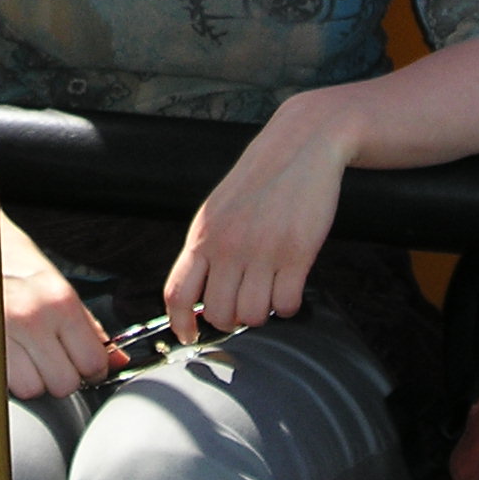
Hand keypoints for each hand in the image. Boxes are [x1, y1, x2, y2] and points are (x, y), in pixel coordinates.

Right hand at [0, 218, 116, 398]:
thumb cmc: (8, 260)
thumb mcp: (54, 284)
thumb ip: (87, 325)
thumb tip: (115, 358)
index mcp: (59, 298)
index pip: (93, 361)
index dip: (90, 368)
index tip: (83, 363)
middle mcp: (33, 316)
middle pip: (65, 383)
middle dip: (60, 374)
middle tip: (49, 353)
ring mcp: (3, 332)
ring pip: (35, 390)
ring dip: (32, 378)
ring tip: (23, 350)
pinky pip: (5, 386)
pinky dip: (7, 377)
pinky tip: (4, 353)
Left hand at [163, 92, 353, 343]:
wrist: (301, 143)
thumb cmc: (260, 178)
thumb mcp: (218, 209)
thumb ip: (207, 248)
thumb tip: (198, 294)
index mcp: (203, 234)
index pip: (177, 293)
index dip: (180, 324)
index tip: (189, 336)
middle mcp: (228, 245)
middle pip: (219, 314)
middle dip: (232, 319)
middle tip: (245, 303)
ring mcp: (263, 251)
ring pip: (253, 316)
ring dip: (263, 313)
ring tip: (270, 291)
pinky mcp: (297, 253)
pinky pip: (286, 304)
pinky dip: (289, 304)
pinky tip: (291, 285)